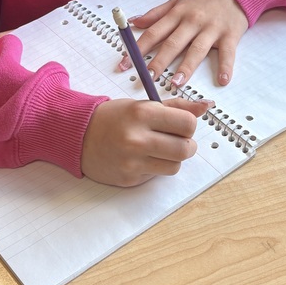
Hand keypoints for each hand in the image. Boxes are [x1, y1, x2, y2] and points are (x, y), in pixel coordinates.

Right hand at [81, 97, 210, 186]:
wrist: (78, 136)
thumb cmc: (114, 118)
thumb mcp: (143, 105)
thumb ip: (176, 107)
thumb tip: (207, 106)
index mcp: (142, 113)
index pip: (188, 124)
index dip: (188, 125)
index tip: (179, 125)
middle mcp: (137, 138)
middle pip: (186, 149)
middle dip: (187, 145)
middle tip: (175, 140)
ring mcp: (132, 162)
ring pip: (175, 166)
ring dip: (172, 159)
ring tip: (158, 150)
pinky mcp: (128, 179)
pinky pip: (157, 176)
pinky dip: (155, 168)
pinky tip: (141, 159)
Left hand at [123, 0, 247, 88]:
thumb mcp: (177, 1)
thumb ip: (156, 14)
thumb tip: (134, 22)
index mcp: (177, 14)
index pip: (154, 32)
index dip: (138, 49)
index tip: (125, 64)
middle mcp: (192, 21)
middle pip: (173, 43)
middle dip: (159, 61)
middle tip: (147, 77)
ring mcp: (211, 29)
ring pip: (197, 49)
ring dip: (187, 67)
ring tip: (176, 83)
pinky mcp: (230, 35)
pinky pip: (227, 52)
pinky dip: (226, 66)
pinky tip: (223, 79)